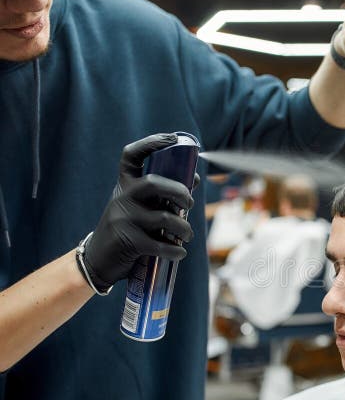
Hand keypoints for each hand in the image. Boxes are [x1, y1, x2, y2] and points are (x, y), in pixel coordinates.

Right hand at [82, 133, 195, 291]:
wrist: (97, 260)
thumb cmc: (127, 229)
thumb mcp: (138, 207)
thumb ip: (163, 194)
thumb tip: (193, 178)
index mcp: (124, 185)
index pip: (131, 155)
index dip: (151, 142)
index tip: (172, 139)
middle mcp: (122, 198)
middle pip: (154, 183)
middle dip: (180, 192)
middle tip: (189, 204)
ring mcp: (123, 219)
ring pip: (164, 217)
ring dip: (184, 228)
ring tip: (187, 235)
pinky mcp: (128, 242)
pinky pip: (160, 245)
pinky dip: (175, 251)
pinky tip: (180, 253)